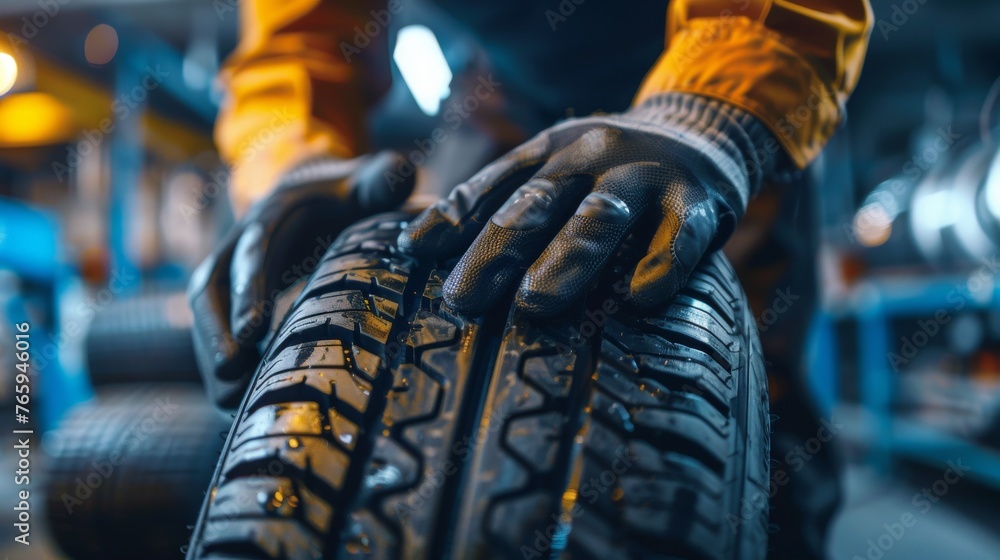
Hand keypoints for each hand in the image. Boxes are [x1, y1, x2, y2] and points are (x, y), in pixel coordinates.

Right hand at [188, 152, 413, 401]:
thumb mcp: (366, 181)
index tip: (253, 331)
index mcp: (271, 216)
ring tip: (230, 404)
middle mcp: (238, 245)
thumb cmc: (345, 193)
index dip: (249, 289)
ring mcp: (229, 274)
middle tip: (231, 378)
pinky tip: (241, 403)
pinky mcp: (232, 299)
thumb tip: (401, 173)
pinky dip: (223, 365)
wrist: (311, 192)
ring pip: (205, 316)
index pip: (252, 252)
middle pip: (211, 290)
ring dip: (213, 357)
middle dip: (215, 334)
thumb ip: (384, 177)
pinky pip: (216, 332)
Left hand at [398, 93, 772, 315]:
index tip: (415, 256)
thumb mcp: (557, 168)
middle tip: (463, 299)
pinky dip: (661, 264)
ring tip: (534, 303)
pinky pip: (681, 235)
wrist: (706, 133)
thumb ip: (503, 200)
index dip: (453, 219)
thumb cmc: (612, 173)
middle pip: (536, 203)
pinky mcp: (700, 201)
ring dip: (565, 259)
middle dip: (495, 251)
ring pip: (600, 217)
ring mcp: (646, 175)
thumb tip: (418, 248)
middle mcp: (592, 154)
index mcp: (550, 149)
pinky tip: (641, 297)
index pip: (493, 185)